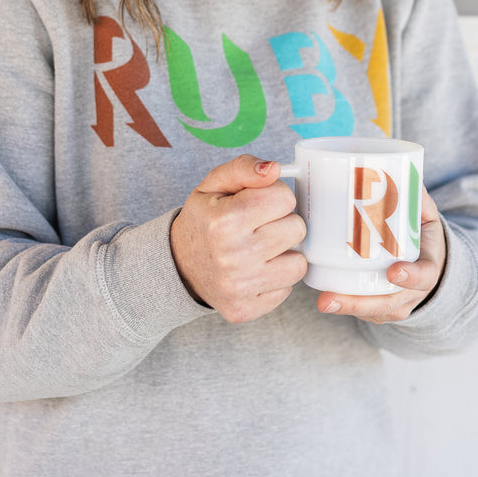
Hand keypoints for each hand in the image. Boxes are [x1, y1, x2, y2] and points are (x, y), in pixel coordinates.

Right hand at [170, 156, 307, 322]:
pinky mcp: (245, 309)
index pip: (284, 198)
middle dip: (283, 223)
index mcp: (225, 220)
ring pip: (299, 263)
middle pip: (297, 229)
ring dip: (285, 253)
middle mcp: (233, 256)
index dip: (275, 196)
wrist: (178, 264)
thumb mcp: (215, 183)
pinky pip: (287, 289)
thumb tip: (274, 169)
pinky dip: (276, 278)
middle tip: (260, 226)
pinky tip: (256, 270)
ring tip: (262, 248)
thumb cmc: (204, 219)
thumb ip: (245, 167)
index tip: (260, 203)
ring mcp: (239, 287)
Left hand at [316, 186, 446, 322]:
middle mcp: (415, 290)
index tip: (394, 272)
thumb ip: (414, 193)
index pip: (425, 274)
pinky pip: (367, 312)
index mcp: (430, 265)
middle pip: (391, 302)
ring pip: (374, 310)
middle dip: (360, 303)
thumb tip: (392, 166)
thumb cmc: (422, 233)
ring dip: (348, 307)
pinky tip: (327, 301)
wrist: (430, 260)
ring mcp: (399, 302)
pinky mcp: (383, 307)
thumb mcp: (426, 212)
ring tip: (323, 302)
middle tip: (331, 298)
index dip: (412, 276)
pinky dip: (348, 308)